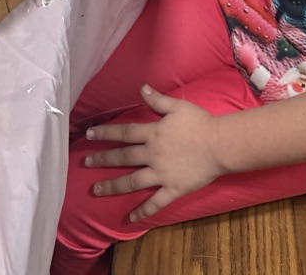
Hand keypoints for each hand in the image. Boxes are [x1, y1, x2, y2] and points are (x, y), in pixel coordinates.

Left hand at [85, 85, 224, 220]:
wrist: (219, 144)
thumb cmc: (200, 122)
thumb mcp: (178, 106)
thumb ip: (157, 99)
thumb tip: (141, 88)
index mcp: (153, 134)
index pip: (124, 133)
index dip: (106, 133)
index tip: (89, 134)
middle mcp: (153, 155)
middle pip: (123, 158)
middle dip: (103, 160)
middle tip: (85, 162)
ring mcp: (161, 174)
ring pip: (133, 182)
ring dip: (113, 186)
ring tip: (97, 190)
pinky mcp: (173, 188)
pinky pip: (156, 202)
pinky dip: (143, 211)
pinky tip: (130, 218)